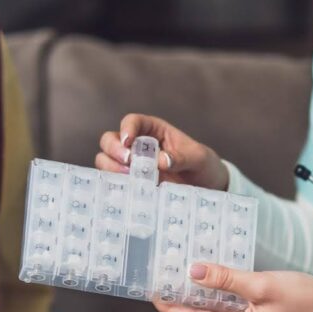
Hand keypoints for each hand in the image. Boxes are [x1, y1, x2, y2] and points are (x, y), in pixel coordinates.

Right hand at [95, 113, 228, 190]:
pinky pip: (113, 182)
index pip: (132, 122)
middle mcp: (137, 146)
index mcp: (153, 130)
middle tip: (128, 162)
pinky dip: (114, 185)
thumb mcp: (198, 158)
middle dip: (114, 149)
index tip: (129, 142)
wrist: (207, 188)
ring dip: (111, 167)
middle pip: (110, 140)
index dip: (126, 129)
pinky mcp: (131, 184)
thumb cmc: (203, 166)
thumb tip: (161, 161)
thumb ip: (181, 157)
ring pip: (105, 160)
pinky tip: (126, 190)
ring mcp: (131, 166)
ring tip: (129, 177)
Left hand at [155, 263, 312, 311]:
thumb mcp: (261, 285)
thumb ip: (226, 279)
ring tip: (176, 269)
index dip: (170, 304)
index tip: (151, 290)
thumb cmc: (303, 298)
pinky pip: (228, 300)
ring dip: (198, 288)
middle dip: (181, 294)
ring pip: (213, 305)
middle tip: (160, 273)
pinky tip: (208, 270)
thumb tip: (193, 271)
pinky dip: (217, 286)